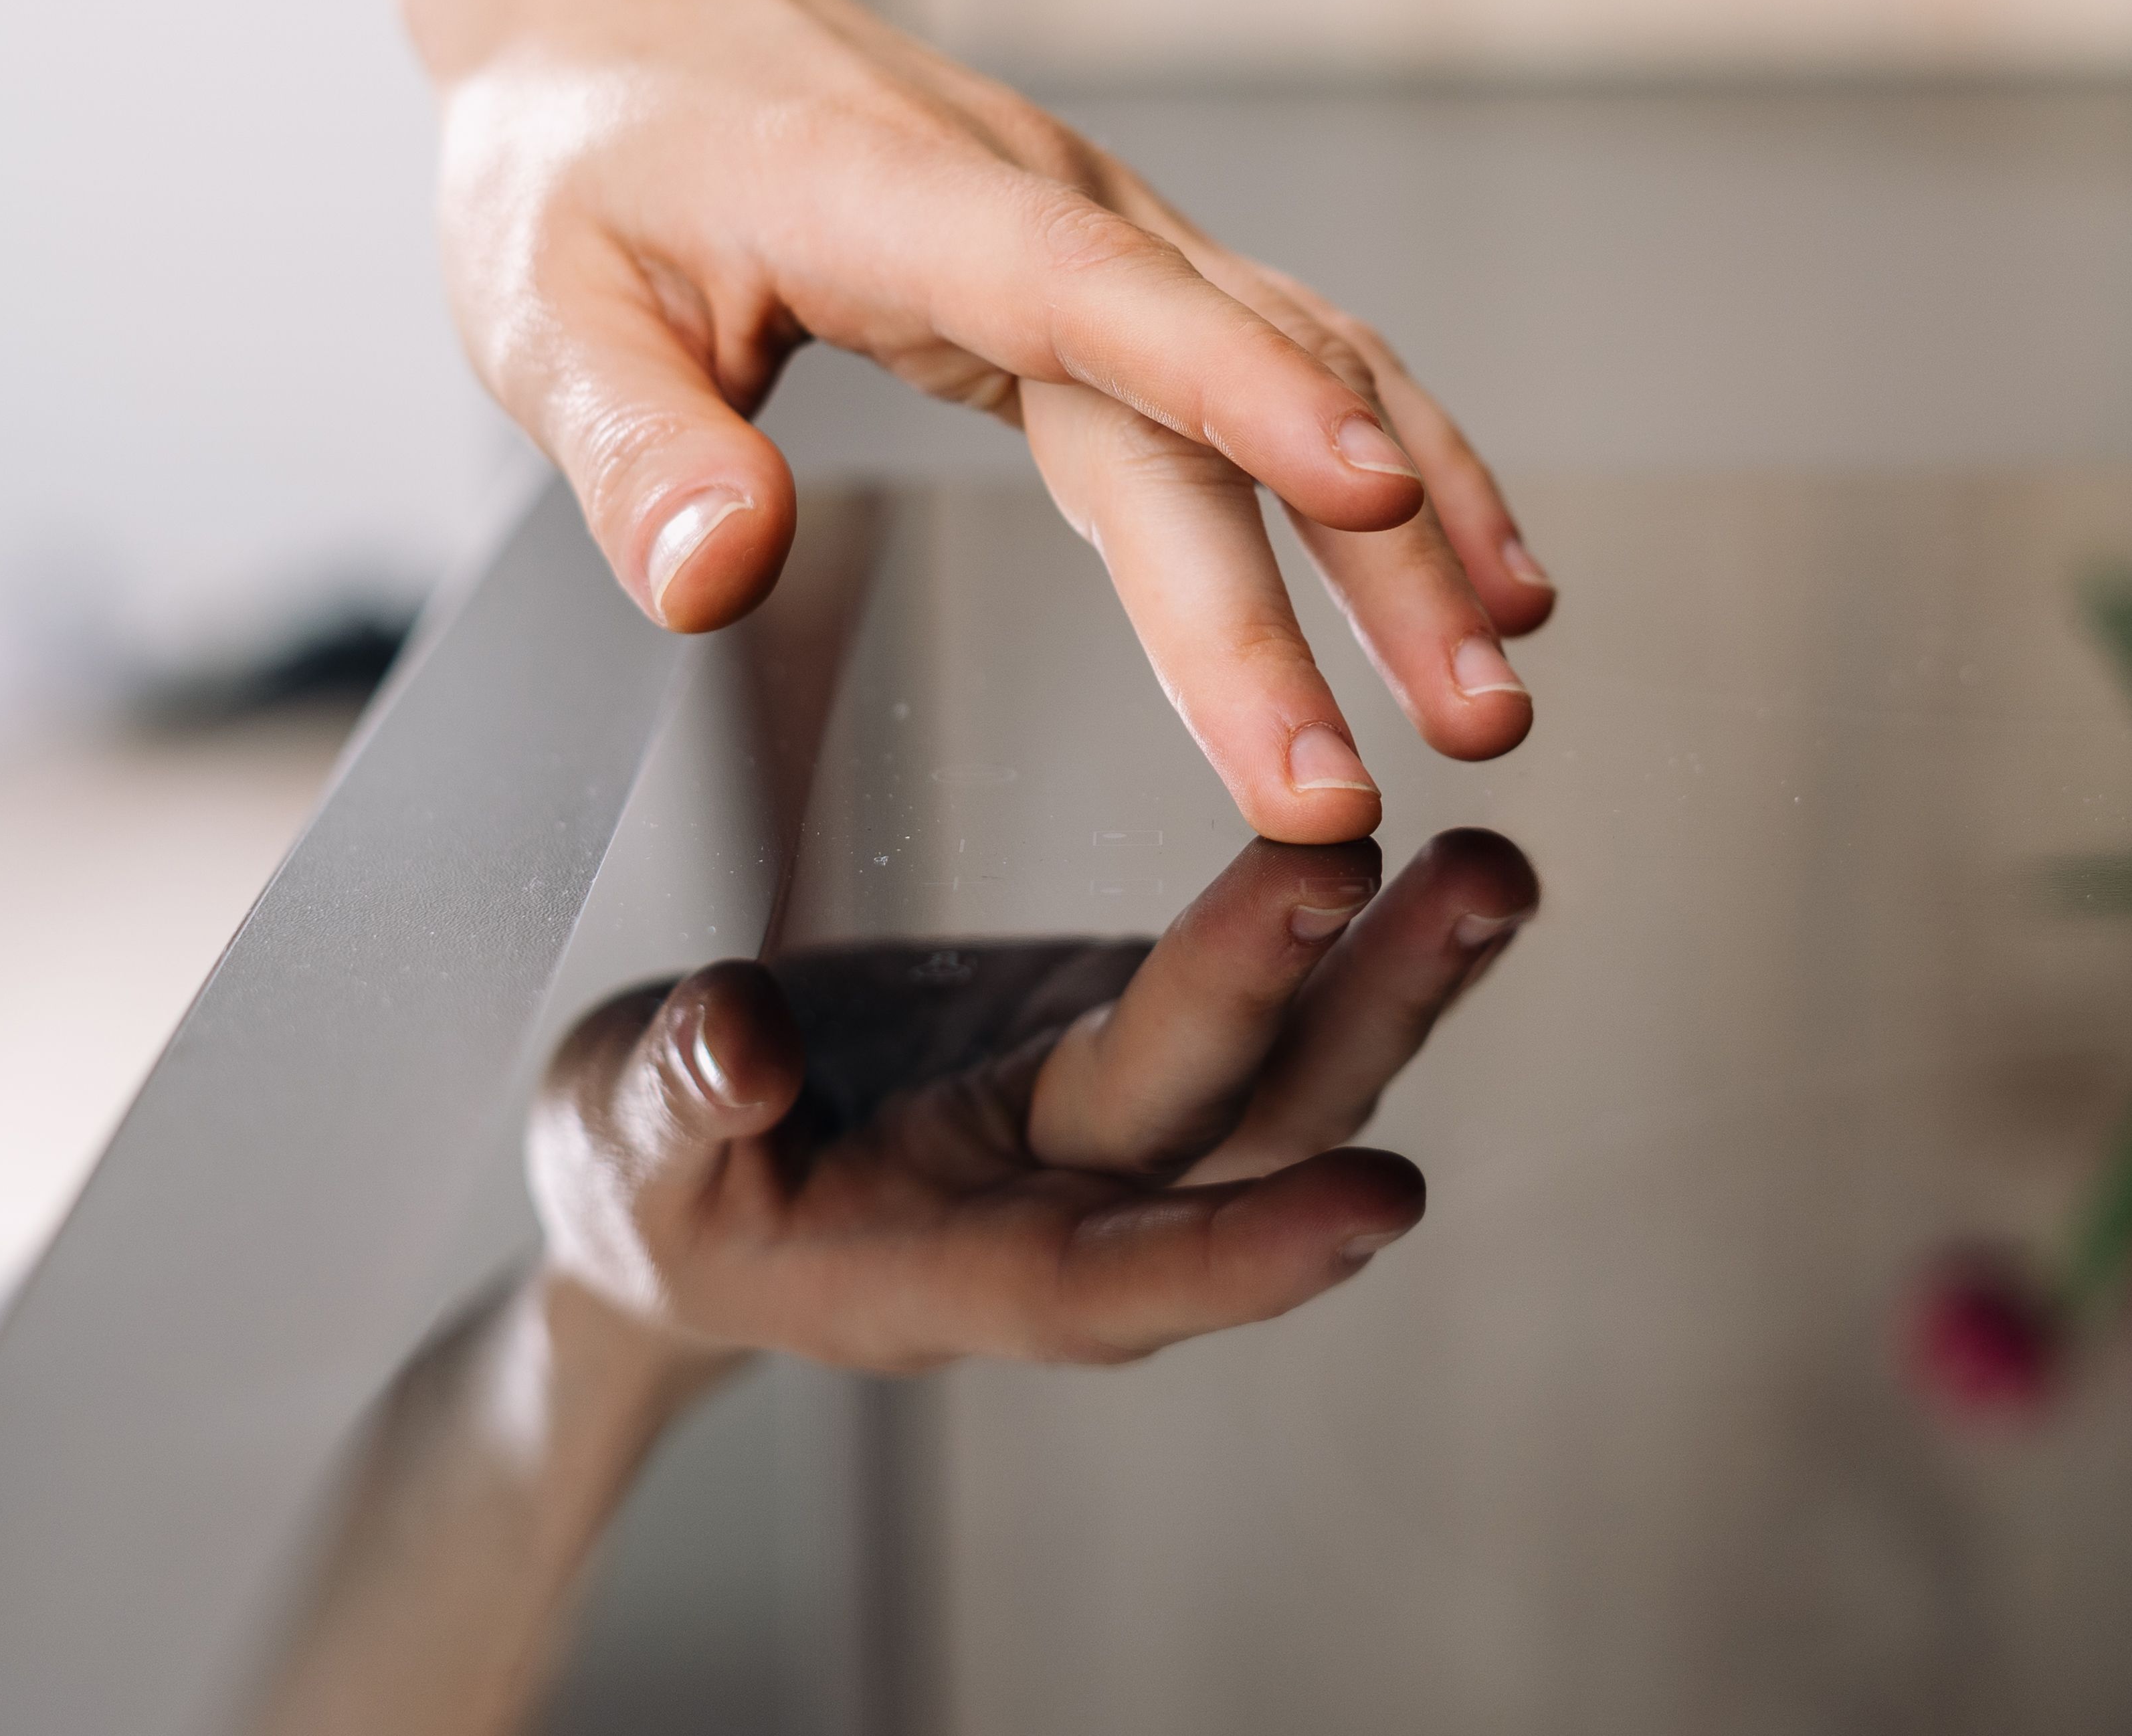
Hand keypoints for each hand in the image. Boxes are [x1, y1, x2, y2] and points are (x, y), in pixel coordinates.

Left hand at [430, 0, 1553, 843]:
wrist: (629, 3)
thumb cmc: (583, 155)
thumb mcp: (539, 303)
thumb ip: (630, 444)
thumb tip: (716, 573)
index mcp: (901, 204)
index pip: (1097, 302)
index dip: (1241, 393)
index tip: (1364, 497)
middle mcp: (1041, 207)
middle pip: (1224, 394)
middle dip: (1354, 572)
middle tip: (1445, 735)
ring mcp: (1101, 231)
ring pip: (1302, 365)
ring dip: (1416, 523)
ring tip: (1499, 677)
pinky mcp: (1122, 269)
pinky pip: (1286, 358)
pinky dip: (1387, 455)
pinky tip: (1465, 564)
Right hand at [525, 829, 1538, 1374]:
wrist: (690, 1177)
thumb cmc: (654, 1178)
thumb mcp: (626, 1143)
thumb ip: (686, 1101)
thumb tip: (742, 1039)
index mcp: (942, 1270)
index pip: (1110, 1272)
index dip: (1245, 1250)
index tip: (1380, 1202)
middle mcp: (1069, 1208)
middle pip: (1245, 1130)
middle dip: (1362, 1014)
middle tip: (1480, 885)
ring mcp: (1120, 1127)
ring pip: (1291, 1066)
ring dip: (1403, 971)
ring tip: (1504, 864)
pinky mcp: (1140, 1040)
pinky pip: (1276, 1001)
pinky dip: (1366, 938)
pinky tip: (1462, 859)